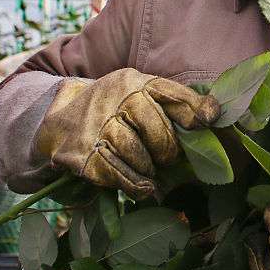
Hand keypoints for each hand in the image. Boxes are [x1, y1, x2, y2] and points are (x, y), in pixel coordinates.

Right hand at [35, 68, 218, 198]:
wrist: (56, 120)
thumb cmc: (112, 111)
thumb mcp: (138, 96)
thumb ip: (172, 106)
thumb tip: (212, 117)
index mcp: (132, 82)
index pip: (168, 92)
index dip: (192, 106)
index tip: (210, 119)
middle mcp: (113, 98)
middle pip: (156, 128)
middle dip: (168, 150)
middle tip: (168, 159)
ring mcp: (95, 125)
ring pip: (137, 153)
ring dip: (149, 167)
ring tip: (149, 168)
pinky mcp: (80, 154)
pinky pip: (117, 173)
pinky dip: (135, 185)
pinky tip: (144, 187)